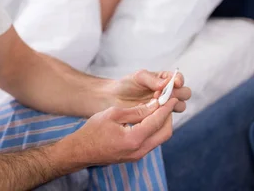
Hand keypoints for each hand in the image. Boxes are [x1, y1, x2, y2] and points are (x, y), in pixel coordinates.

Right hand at [59, 98, 177, 165]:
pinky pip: (152, 142)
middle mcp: (139, 150)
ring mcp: (138, 155)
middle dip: (167, 116)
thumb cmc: (93, 130)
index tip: (172, 97)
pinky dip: (154, 129)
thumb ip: (136, 111)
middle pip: (165, 132)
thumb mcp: (114, 114)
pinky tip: (148, 118)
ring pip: (160, 138)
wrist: (81, 150)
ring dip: (161, 123)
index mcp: (134, 139)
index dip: (166, 108)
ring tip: (157, 108)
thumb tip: (154, 105)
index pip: (157, 121)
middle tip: (165, 102)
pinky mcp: (136, 156)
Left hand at [108, 70, 190, 112]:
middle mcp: (169, 92)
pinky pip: (170, 117)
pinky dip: (164, 115)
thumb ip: (152, 79)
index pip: (179, 78)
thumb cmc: (127, 84)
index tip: (175, 83)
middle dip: (177, 94)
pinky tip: (152, 112)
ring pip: (180, 106)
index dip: (179, 80)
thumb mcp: (138, 77)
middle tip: (162, 95)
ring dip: (172, 105)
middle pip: (185, 93)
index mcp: (165, 79)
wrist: (115, 99)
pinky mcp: (161, 116)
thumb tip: (166, 83)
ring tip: (156, 103)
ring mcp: (166, 105)